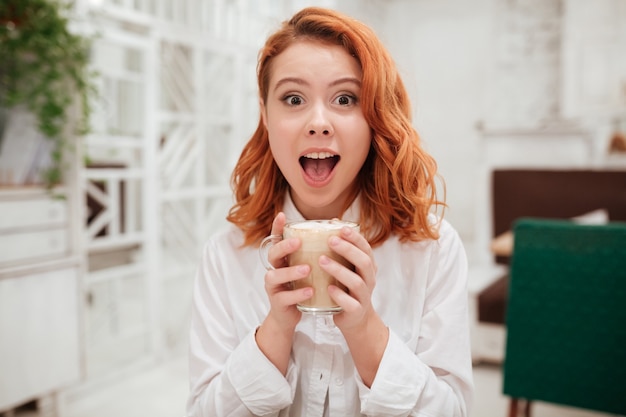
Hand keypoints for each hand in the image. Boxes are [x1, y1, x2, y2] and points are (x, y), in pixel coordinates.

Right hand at [261, 212, 312, 331]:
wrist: (290, 315)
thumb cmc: (301, 286)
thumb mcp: (307, 267)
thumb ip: (316, 250)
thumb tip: (336, 225)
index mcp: (283, 259)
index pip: (277, 239)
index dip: (277, 228)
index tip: (282, 215)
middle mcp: (275, 269)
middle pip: (272, 254)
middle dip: (284, 247)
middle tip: (297, 242)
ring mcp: (274, 286)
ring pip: (275, 276)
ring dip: (291, 272)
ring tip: (307, 269)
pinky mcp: (277, 303)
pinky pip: (284, 297)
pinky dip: (297, 294)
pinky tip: (310, 291)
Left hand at [321, 225, 378, 331]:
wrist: (355, 320)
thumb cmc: (348, 288)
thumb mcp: (349, 267)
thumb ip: (343, 248)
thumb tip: (333, 220)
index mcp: (368, 267)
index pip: (366, 248)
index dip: (355, 237)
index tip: (341, 228)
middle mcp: (369, 279)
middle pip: (364, 262)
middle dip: (348, 250)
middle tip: (330, 240)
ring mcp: (364, 296)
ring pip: (356, 281)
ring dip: (339, 270)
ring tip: (321, 261)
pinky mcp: (356, 311)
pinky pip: (350, 303)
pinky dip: (339, 295)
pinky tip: (328, 288)